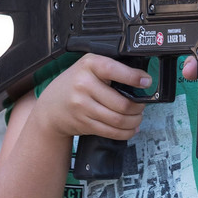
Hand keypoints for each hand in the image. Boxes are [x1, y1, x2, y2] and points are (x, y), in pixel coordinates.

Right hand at [34, 54, 150, 141]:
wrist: (50, 108)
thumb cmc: (74, 84)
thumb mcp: (88, 67)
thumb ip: (110, 69)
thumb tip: (141, 79)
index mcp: (89, 65)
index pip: (114, 70)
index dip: (134, 77)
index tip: (147, 82)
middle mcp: (84, 84)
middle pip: (121, 102)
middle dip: (138, 107)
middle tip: (143, 105)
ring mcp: (83, 106)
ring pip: (118, 119)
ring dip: (134, 121)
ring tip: (138, 117)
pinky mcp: (84, 123)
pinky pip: (110, 131)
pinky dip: (125, 132)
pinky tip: (130, 128)